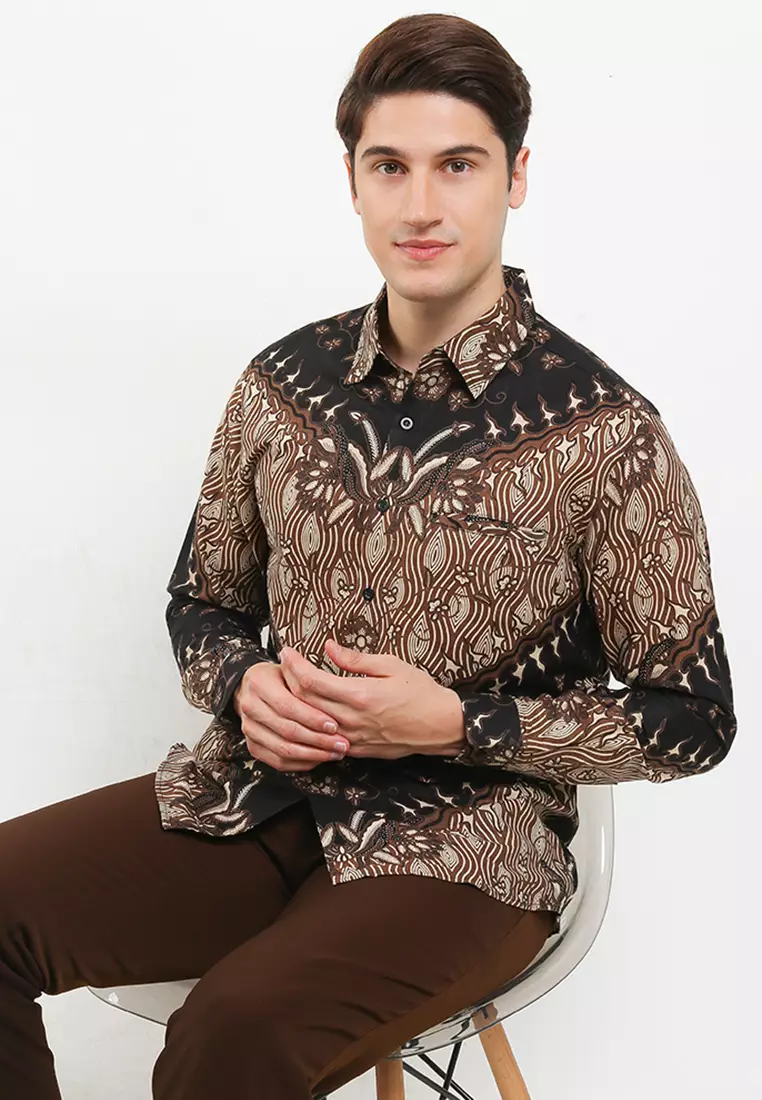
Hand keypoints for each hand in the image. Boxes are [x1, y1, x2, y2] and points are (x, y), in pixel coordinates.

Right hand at [234, 662, 349, 772]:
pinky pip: (278, 762)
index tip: (335, 725)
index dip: (312, 718)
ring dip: (313, 754)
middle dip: (318, 740)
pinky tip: (319, 759)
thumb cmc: (279, 678)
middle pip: (287, 730)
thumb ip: (306, 671)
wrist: (253, 689)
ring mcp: (248, 729)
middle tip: (341, 743)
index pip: (288, 706)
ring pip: (283, 749)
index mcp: (259, 683)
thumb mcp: (290, 667)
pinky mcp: (252, 746)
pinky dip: (301, 763)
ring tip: (335, 753)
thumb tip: (333, 654)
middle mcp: (249, 706)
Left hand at [278, 639, 465, 759]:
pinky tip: (306, 711)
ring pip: (310, 723)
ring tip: (289, 685)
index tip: (287, 652)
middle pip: (304, 702)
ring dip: (295, 704)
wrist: (441, 726)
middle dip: (288, 680)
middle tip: (283, 664)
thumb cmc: (421, 692)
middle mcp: (352, 720)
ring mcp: (352, 738)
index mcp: (360, 695)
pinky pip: (323, 739)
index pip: (311, 681)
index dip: (294, 665)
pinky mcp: (356, 750)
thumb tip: (328, 648)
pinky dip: (310, 724)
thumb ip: (355, 660)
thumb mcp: (391, 666)